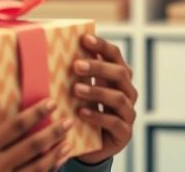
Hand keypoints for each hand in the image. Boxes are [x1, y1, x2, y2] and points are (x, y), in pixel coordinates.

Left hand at [72, 34, 137, 165]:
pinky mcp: (125, 133)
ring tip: (76, 89)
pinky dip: (98, 116)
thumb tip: (55, 49)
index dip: (101, 45)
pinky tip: (81, 112)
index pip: (115, 55)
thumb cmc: (83, 110)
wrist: (91, 146)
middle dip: (98, 67)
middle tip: (76, 65)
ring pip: (119, 97)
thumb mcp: (80, 91)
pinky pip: (115, 122)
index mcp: (118, 76)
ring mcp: (128, 113)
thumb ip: (77, 74)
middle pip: (120, 73)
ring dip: (97, 91)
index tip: (84, 39)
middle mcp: (128, 92)